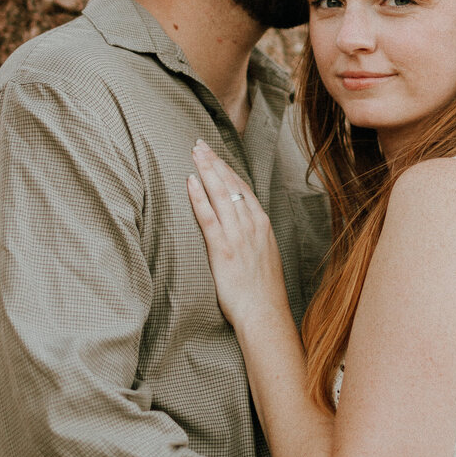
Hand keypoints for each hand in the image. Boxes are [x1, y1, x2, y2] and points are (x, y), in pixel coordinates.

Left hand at [188, 141, 290, 330]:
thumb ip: (254, 239)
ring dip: (206, 170)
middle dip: (214, 161)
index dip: (228, 169)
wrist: (265, 314)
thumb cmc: (264, 292)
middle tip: (200, 143)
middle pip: (231, 184)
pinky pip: (209, 217)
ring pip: (221, 193)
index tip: (216, 155)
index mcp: (262, 225)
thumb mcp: (265, 257)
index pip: (244, 188)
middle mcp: (252, 225)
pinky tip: (190, 181)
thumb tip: (242, 230)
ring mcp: (238, 235)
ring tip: (194, 152)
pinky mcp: (222, 249)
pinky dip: (199, 196)